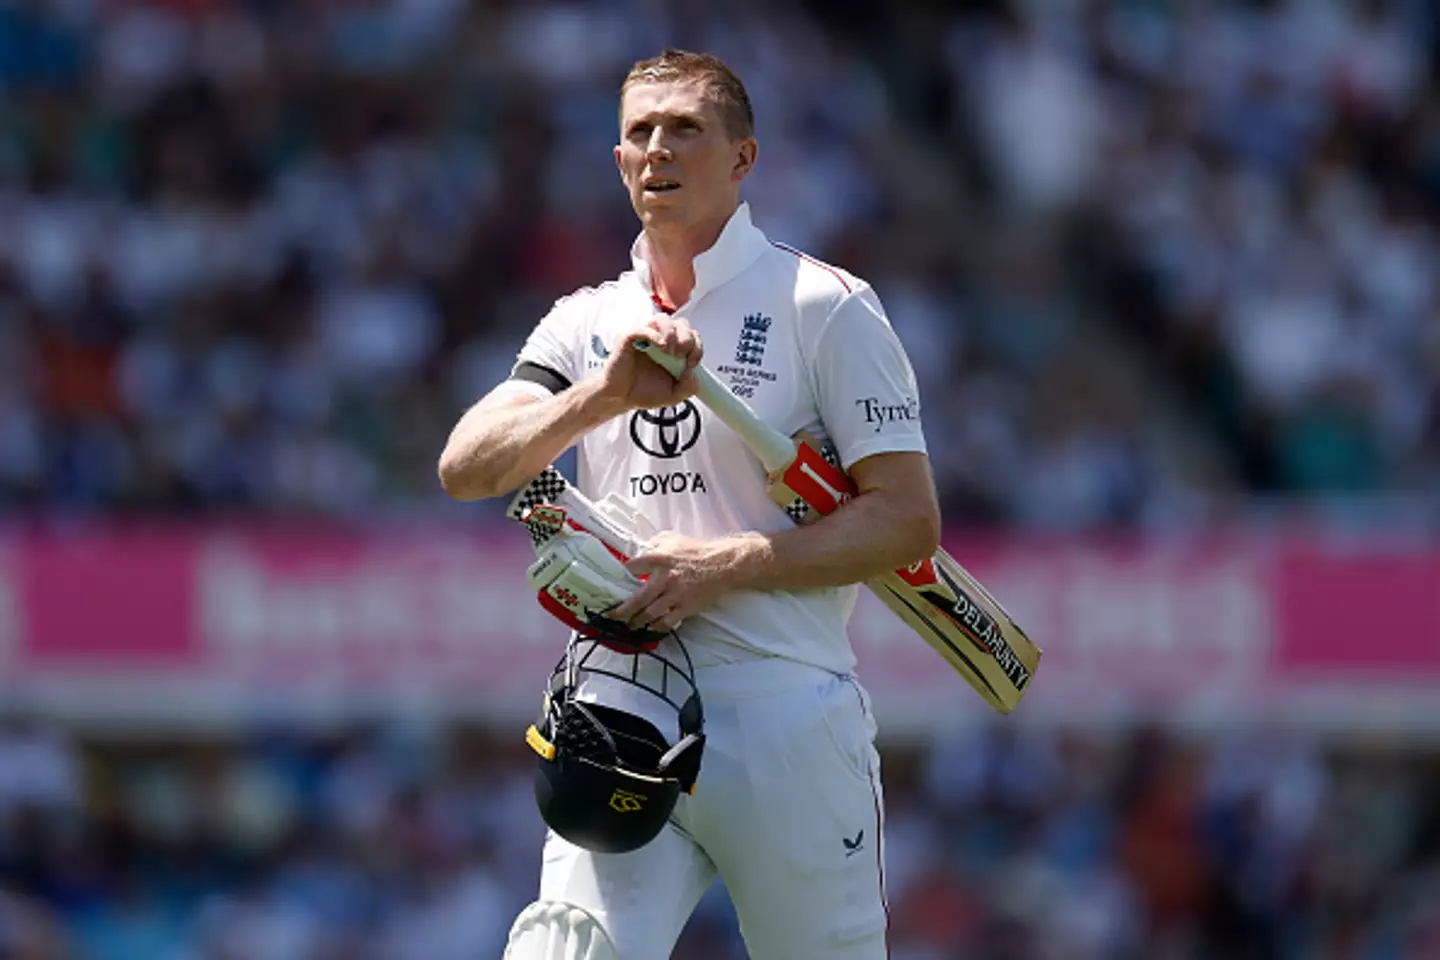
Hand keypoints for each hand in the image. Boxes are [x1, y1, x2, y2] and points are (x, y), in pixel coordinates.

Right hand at [592, 316, 701, 414]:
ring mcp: (645, 337)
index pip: (692, 335)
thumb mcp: (674, 395)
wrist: (620, 398)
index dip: (697, 346)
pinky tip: (660, 348)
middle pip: (681, 323)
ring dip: (672, 333)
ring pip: (663, 319)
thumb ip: (689, 386)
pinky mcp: (629, 339)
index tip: (693, 363)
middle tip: (682, 355)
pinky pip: (643, 329)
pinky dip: (655, 335)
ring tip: (671, 351)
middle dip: (687, 338)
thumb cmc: (644, 392)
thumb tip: (694, 373)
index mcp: (674, 350)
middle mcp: (661, 340)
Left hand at [608, 532, 742, 631]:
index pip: (630, 569)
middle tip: (614, 616)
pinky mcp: (686, 607)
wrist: (723, 564)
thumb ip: (653, 544)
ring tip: (632, 624)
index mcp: (658, 558)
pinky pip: (667, 622)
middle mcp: (664, 578)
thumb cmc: (696, 550)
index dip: (619, 577)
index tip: (612, 586)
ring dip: (637, 622)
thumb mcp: (672, 538)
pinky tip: (652, 627)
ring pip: (649, 614)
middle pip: (636, 599)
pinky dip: (657, 626)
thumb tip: (638, 551)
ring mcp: (675, 594)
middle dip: (622, 611)